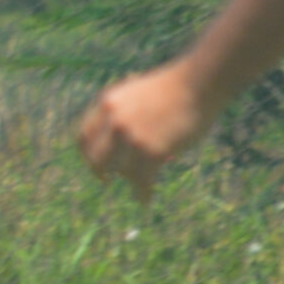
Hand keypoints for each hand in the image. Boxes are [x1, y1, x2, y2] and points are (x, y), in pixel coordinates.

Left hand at [76, 63, 211, 202]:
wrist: (198, 83)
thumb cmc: (175, 87)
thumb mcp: (138, 92)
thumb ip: (125, 113)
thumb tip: (123, 143)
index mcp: (108, 102)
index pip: (85, 135)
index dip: (87, 153)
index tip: (94, 162)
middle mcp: (115, 120)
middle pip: (96, 158)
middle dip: (101, 171)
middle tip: (106, 179)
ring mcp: (132, 137)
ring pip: (123, 171)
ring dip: (131, 180)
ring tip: (140, 186)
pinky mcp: (151, 151)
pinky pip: (142, 181)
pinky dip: (143, 194)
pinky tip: (145, 200)